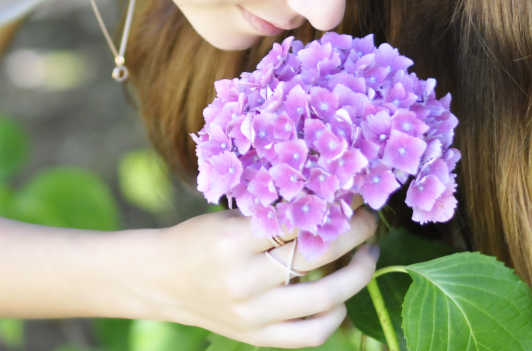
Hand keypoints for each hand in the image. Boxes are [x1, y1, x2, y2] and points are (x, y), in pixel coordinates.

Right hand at [146, 204, 377, 348]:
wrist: (162, 281)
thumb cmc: (198, 239)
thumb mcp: (228, 217)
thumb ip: (272, 215)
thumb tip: (331, 200)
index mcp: (232, 241)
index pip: (298, 221)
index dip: (335, 207)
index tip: (354, 196)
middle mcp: (243, 280)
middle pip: (318, 256)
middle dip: (355, 235)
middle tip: (370, 220)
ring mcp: (252, 314)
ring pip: (324, 298)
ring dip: (358, 274)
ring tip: (367, 255)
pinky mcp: (257, 337)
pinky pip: (311, 334)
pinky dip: (335, 315)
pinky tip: (341, 297)